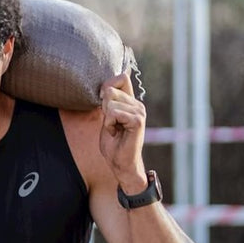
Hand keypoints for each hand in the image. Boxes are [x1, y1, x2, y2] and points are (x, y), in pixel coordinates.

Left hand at [99, 72, 147, 193]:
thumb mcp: (106, 119)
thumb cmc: (114, 145)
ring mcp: (139, 111)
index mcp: (131, 102)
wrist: (122, 164)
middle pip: (111, 90)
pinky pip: (114, 113)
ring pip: (111, 102)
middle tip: (111, 124)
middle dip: (104, 108)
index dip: (107, 86)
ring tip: (114, 130)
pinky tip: (116, 133)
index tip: (104, 105)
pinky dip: (109, 124)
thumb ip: (108, 103)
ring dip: (107, 119)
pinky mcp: (138, 120)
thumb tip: (106, 87)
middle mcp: (137, 104)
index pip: (122, 78)